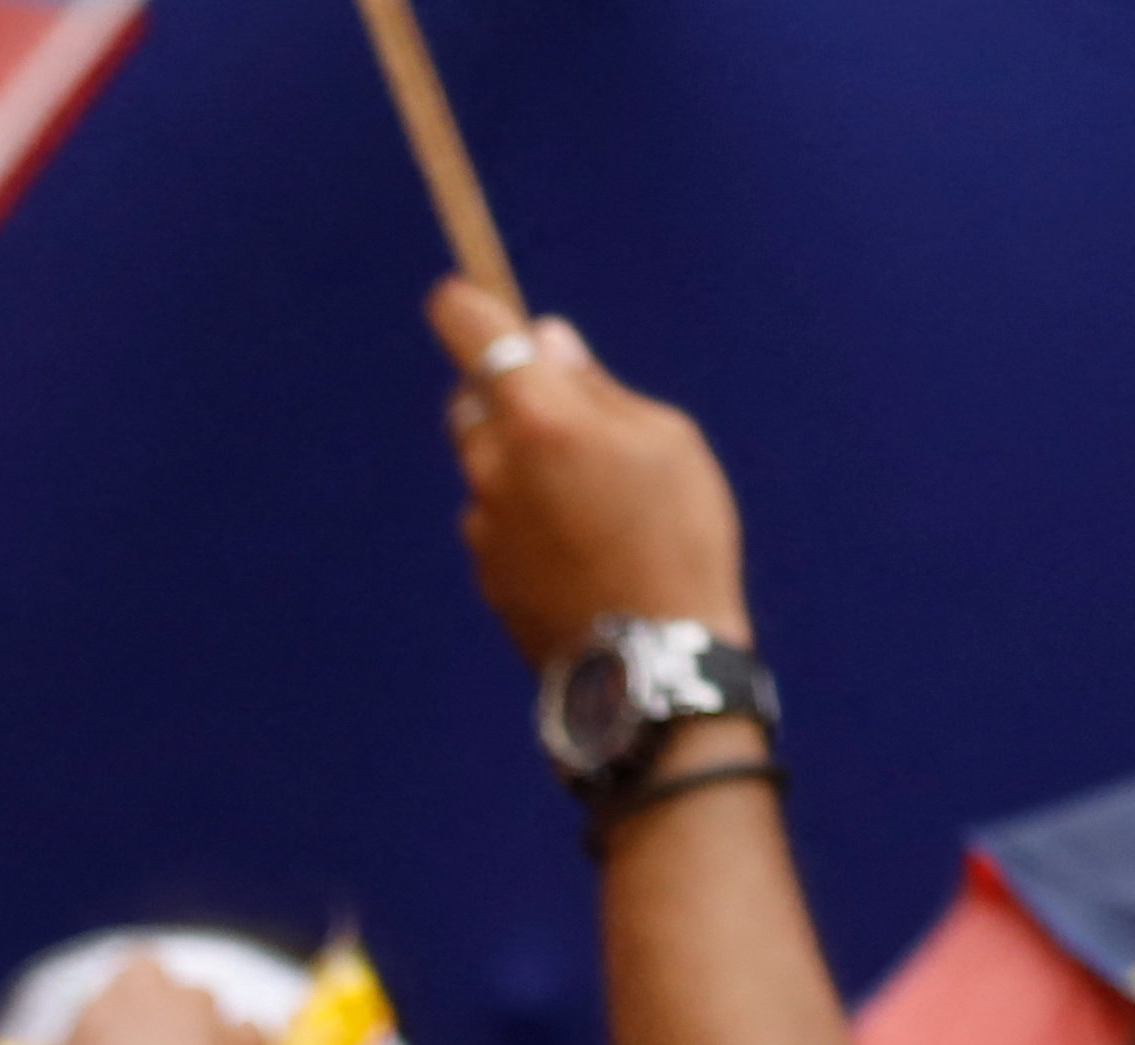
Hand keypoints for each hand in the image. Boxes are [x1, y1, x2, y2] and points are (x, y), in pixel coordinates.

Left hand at [432, 283, 746, 672]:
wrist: (650, 661)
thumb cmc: (676, 536)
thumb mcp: (664, 439)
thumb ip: (594, 387)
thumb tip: (544, 343)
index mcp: (538, 417)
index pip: (473, 335)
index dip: (464, 307)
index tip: (458, 294)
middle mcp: (493, 465)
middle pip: (472, 400)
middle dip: (506, 391)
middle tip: (565, 406)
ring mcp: (482, 522)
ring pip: (485, 463)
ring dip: (519, 458)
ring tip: (591, 491)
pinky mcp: (485, 570)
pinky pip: (496, 518)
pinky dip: (524, 513)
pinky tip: (579, 542)